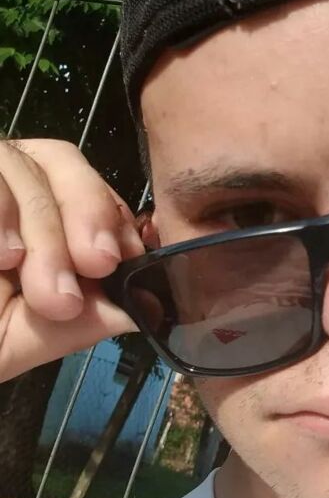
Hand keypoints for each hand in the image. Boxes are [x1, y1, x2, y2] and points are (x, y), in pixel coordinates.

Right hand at [0, 139, 145, 383]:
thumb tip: (146, 306)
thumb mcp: (20, 338)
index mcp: (31, 213)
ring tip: (24, 276)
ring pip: (12, 161)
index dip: (107, 214)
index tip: (120, 259)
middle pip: (56, 159)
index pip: (84, 186)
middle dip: (82, 212)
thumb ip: (80, 320)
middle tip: (93, 267)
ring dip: (35, 221)